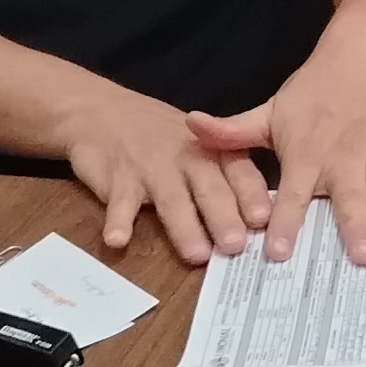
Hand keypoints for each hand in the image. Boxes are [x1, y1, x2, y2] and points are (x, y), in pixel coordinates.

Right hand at [60, 80, 263, 267]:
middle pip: (209, 189)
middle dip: (224, 216)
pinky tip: (118, 240)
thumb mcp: (198, 146)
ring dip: (185, 227)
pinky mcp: (118, 179)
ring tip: (196, 254)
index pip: (239, 173)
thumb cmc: (160, 137)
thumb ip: (225, 179)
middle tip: (236, 245)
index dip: (252, 195)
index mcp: (213, 151)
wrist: (101, 111)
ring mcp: (152, 168)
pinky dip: (118, 221)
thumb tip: (263, 226)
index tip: (264, 219)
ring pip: (171, 200)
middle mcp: (187, 158)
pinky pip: (119, 202)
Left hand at [187, 31, 365, 266]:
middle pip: (348, 198)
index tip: (279, 252)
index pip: (292, 194)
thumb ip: (233, 131)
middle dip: (353, 227)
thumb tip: (190, 127)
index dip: (286, 221)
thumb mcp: (270, 110)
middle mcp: (343, 159)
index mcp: (306, 155)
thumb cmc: (314, 91)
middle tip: (359, 257)